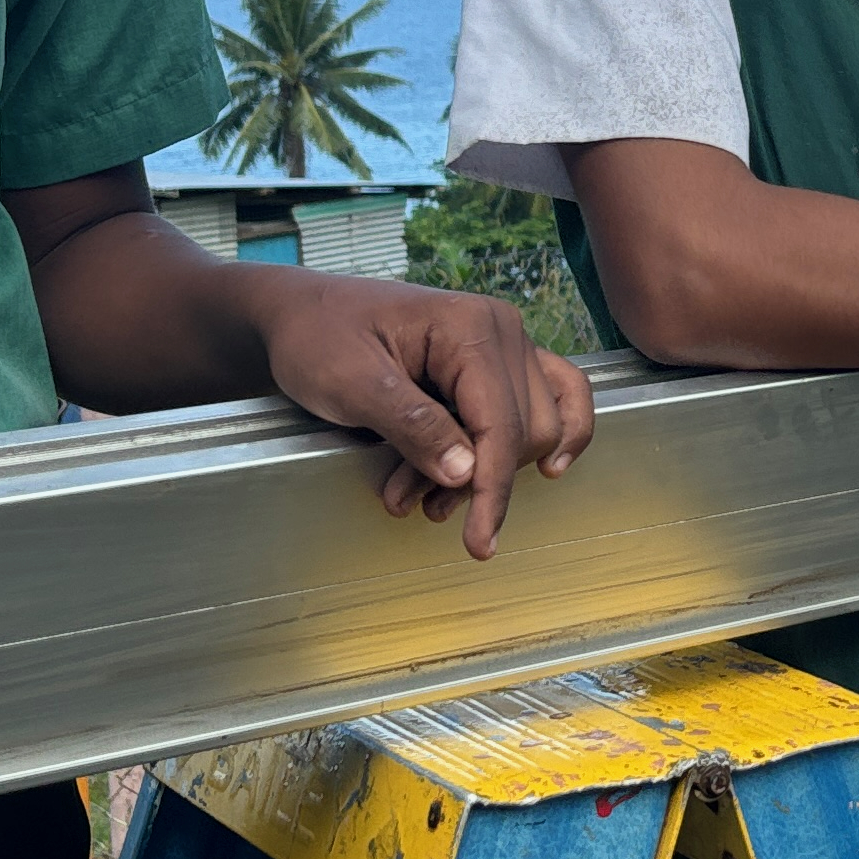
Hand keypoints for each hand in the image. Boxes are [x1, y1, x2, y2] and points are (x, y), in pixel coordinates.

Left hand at [253, 275, 595, 559]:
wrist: (302, 316)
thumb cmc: (318, 337)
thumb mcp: (351, 383)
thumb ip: (412, 425)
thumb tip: (465, 472)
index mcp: (469, 327)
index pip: (502, 424)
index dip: (491, 489)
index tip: (478, 542)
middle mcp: (502, 330)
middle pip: (526, 430)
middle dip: (475, 480)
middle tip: (409, 500)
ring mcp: (507, 343)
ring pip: (534, 426)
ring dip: (492, 471)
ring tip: (427, 497)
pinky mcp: (501, 360)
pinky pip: (554, 397)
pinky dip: (556, 435)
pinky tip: (549, 469)